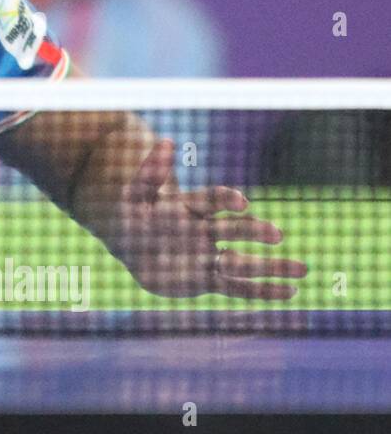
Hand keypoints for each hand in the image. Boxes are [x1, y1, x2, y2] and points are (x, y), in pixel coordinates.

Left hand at [102, 139, 308, 298]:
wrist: (130, 246)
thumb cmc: (134, 216)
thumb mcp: (135, 195)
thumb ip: (150, 173)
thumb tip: (165, 141)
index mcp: (191, 207)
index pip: (212, 200)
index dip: (226, 199)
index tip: (241, 203)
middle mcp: (205, 231)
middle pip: (234, 230)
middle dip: (254, 232)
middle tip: (276, 234)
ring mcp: (207, 256)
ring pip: (243, 262)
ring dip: (272, 266)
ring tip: (302, 269)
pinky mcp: (205, 280)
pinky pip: (236, 287)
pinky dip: (261, 290)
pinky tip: (290, 292)